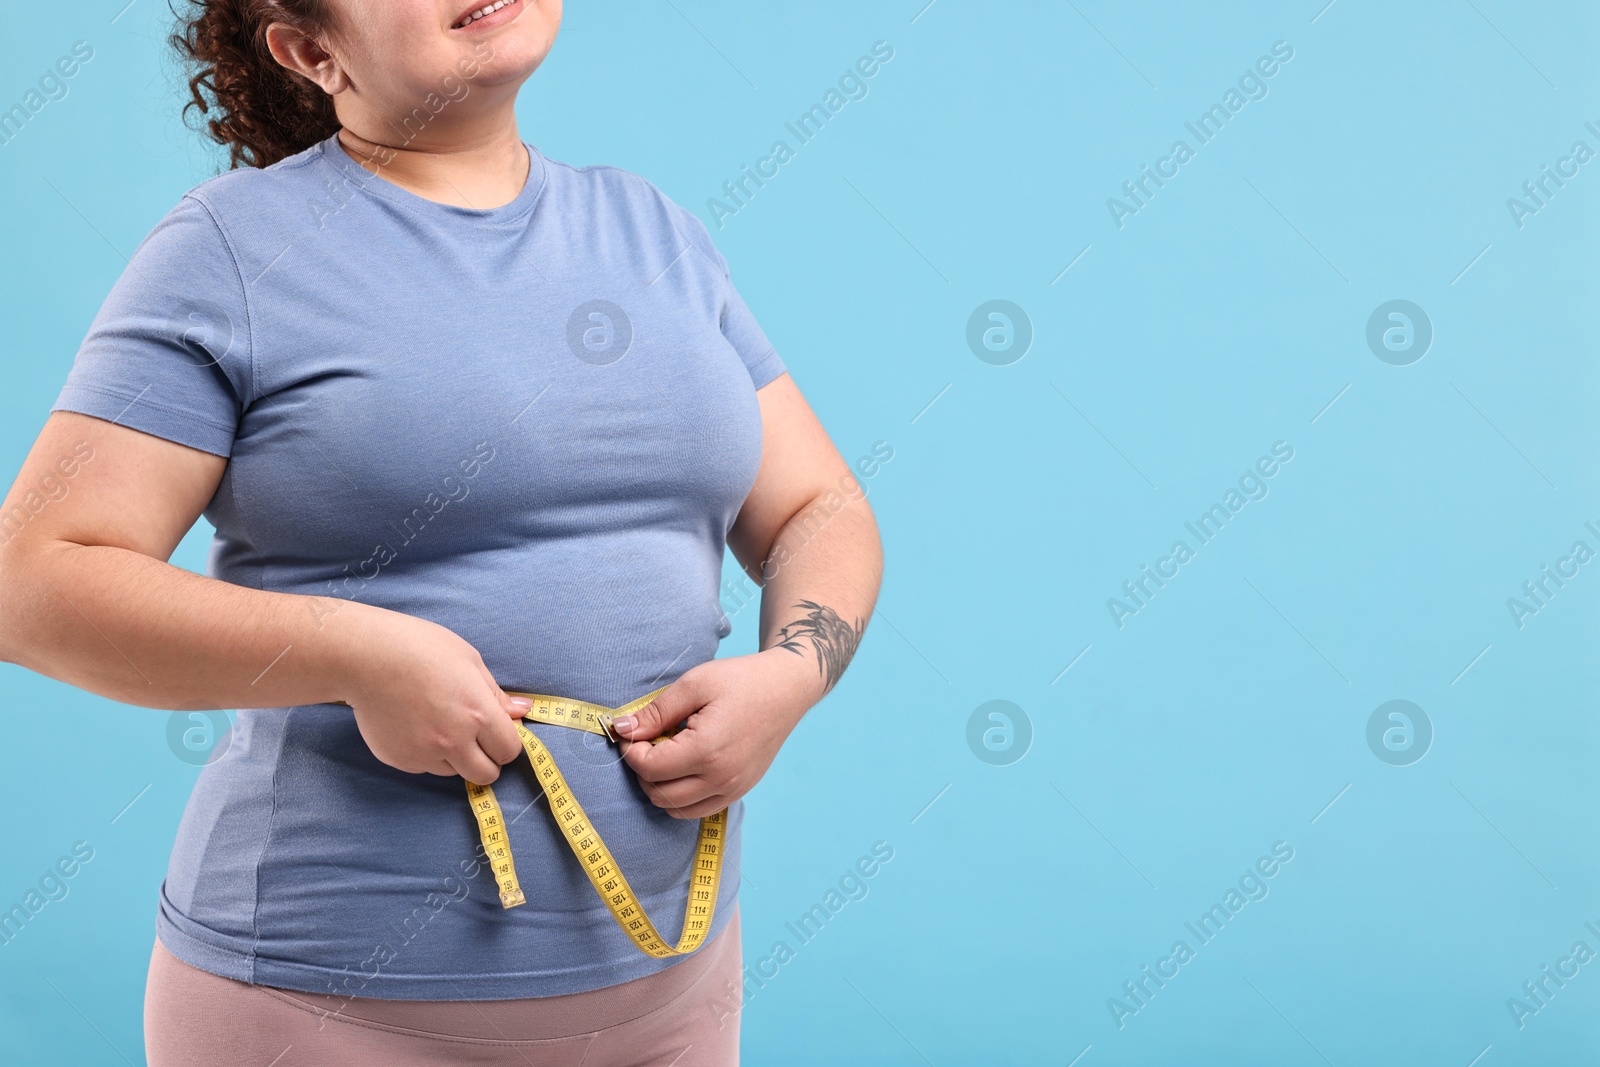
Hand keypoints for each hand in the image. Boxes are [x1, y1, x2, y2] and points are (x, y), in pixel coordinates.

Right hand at [338, 608, 528, 785]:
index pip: (510, 751)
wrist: (365, 657)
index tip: (499, 732)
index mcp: (477, 714)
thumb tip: (522, 711)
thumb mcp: (469, 661)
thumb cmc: (420, 648)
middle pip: (486, 774)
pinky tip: (415, 725)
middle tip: (476, 739)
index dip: (508, 742)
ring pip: (454, 772)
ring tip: (438, 723)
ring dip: (455, 757)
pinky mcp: (399, 760)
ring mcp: (424, 755)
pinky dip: (426, 754)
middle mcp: (453, 742)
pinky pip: (424, 767)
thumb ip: (496, 694)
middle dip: (487, 760)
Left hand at [612, 648, 821, 818]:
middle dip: (642, 770)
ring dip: (659, 786)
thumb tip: (620, 729)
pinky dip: (681, 796)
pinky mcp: (739, 791)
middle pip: (658, 794)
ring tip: (665, 754)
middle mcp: (721, 778)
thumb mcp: (694, 685)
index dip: (630, 750)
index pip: (649, 768)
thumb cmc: (740, 680)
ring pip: (675, 808)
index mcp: (707, 750)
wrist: (786, 689)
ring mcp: (733, 789)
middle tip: (646, 742)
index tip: (630, 731)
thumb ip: (655, 712)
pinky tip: (683, 766)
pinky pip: (698, 809)